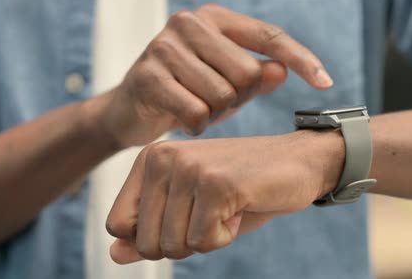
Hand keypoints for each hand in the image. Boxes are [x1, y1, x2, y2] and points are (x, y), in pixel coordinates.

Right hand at [91, 4, 332, 147]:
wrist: (129, 110)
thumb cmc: (188, 93)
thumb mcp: (229, 85)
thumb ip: (257, 77)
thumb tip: (282, 71)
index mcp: (215, 17)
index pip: (270, 36)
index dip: (301, 59)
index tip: (326, 82)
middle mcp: (190, 22)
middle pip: (247, 73)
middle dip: (239, 99)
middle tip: (217, 103)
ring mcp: (165, 46)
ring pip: (223, 95)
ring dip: (216, 114)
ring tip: (197, 108)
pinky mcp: (148, 75)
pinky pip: (197, 112)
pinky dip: (197, 125)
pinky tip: (184, 121)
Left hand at [105, 130, 344, 262]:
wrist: (298, 162)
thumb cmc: (243, 188)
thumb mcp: (191, 211)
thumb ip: (150, 231)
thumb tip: (114, 255)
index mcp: (150, 159)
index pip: (117, 225)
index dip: (153, 237)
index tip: (188, 215)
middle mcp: (163, 157)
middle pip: (146, 242)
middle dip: (183, 242)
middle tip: (213, 210)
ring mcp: (189, 168)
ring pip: (174, 245)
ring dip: (207, 238)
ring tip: (229, 204)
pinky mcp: (217, 183)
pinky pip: (204, 241)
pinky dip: (226, 236)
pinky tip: (241, 205)